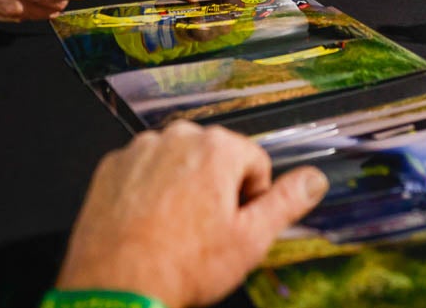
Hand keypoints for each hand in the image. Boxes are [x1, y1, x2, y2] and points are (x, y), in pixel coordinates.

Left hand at [55, 121, 328, 307]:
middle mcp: (177, 138)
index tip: (235, 223)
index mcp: (216, 149)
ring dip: (181, 188)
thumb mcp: (249, 240)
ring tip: (175, 231)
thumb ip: (286, 202)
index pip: (254, 162)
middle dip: (216, 189)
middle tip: (205, 232)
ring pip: (178, 163)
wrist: (118, 287)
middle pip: (214, 158)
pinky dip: (148, 191)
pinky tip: (150, 225)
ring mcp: (140, 150)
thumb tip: (313, 180)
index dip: (251, 198)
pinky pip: (143, 171)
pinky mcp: (112, 166)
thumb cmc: (180, 266)